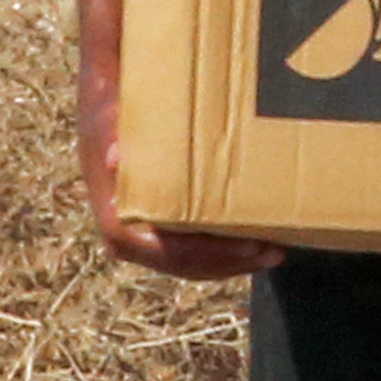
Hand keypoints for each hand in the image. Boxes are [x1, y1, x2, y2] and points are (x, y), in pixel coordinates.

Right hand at [78, 86, 279, 278]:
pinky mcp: (160, 234)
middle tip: (274, 252)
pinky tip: (255, 241)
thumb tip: (114, 157)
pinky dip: (225, 251)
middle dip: (234, 261)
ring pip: (195, 265)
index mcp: (118, 221)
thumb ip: (114, 138)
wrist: (105, 116)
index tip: (249, 245)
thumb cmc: (115, 116)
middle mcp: (130, 240)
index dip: (212, 254)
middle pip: (188, 265)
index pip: (169, 252)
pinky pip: (195, 254)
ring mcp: (146, 240)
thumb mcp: (110, 122)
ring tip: (274, 251)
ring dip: (236, 261)